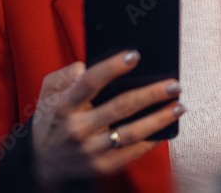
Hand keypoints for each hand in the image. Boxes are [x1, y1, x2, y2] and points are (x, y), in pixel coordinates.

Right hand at [30, 50, 183, 187]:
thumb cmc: (52, 121)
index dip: (112, 67)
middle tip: (173, 83)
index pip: (90, 82)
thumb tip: (84, 66)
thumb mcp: (46, 94)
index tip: (134, 55)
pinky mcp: (102, 166)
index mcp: (64, 106)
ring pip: (131, 133)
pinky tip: (167, 129)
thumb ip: (63, 76)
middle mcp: (78, 128)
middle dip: (150, 93)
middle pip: (120, 107)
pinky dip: (152, 141)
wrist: (42, 164)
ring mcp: (91, 150)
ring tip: (178, 105)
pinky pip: (132, 153)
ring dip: (159, 118)